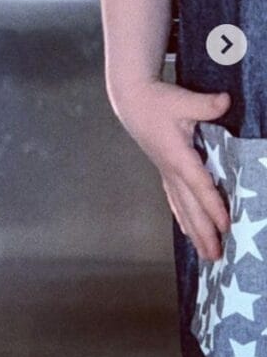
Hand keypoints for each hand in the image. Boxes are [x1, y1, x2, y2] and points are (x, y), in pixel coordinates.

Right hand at [114, 80, 230, 260]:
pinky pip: (175, 199)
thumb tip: (225, 102)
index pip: (199, 185)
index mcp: (177, 156)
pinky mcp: (164, 169)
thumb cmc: (156, 99)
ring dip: (194, 231)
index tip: (225, 227)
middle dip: (203, 232)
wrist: (131, 98)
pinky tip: (187, 229)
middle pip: (189, 206)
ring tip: (205, 253)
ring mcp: (165, 171)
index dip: (213, 206)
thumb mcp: (182, 99)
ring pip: (181, 207)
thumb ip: (205, 105)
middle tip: (216, 257)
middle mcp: (170, 169)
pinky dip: (183, 216)